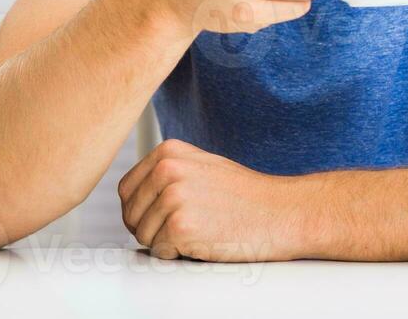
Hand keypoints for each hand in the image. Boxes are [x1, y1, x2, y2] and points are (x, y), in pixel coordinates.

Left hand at [118, 138, 316, 260]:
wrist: (280, 212)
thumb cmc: (246, 196)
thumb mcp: (201, 167)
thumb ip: (167, 174)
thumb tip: (133, 197)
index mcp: (168, 152)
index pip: (127, 189)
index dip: (140, 210)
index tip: (158, 218)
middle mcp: (167, 169)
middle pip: (131, 214)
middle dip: (150, 228)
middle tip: (182, 229)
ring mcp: (172, 197)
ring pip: (143, 236)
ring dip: (165, 242)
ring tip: (199, 231)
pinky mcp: (179, 226)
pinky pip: (159, 252)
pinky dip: (177, 254)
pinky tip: (203, 241)